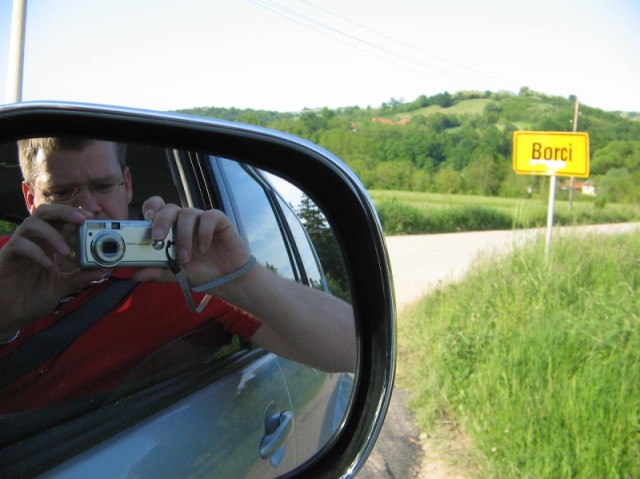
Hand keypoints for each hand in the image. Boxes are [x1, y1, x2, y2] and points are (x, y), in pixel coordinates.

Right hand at [0, 204, 105, 335]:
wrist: (9, 314)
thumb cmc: (32, 297)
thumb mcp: (61, 287)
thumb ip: (80, 278)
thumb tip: (102, 270)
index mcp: (48, 244)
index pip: (60, 219)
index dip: (75, 213)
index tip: (92, 216)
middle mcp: (33, 241)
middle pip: (45, 212)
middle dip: (65, 211)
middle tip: (82, 220)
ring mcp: (19, 247)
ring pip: (31, 223)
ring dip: (51, 233)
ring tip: (66, 250)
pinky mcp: (6, 257)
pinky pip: (19, 245)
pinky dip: (35, 251)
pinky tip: (47, 264)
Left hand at [132, 197, 251, 287]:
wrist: (228, 278)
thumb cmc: (201, 271)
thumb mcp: (176, 274)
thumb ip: (158, 273)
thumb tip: (135, 275)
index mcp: (171, 229)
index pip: (157, 209)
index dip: (150, 208)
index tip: (144, 220)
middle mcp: (184, 221)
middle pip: (169, 208)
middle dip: (160, 221)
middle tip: (158, 238)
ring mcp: (201, 220)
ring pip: (187, 213)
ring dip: (183, 236)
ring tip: (184, 258)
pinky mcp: (219, 221)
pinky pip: (209, 217)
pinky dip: (204, 233)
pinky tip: (203, 249)